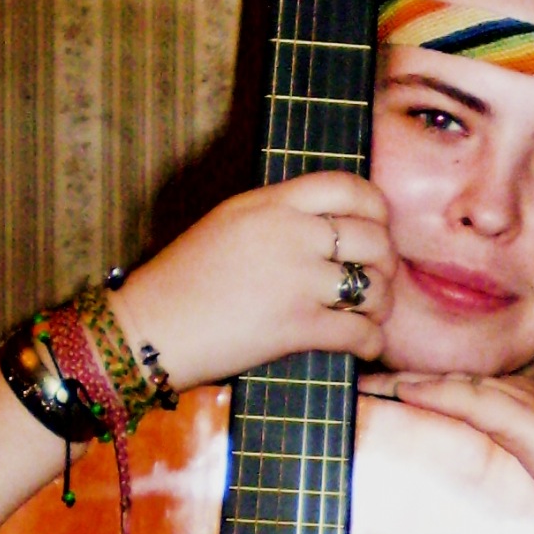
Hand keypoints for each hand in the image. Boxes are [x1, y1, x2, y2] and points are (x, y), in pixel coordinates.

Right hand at [114, 173, 396, 389]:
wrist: (150, 328)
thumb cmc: (181, 281)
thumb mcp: (227, 223)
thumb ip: (276, 217)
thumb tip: (326, 229)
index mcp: (270, 203)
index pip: (347, 186)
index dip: (376, 208)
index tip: (378, 226)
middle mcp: (290, 234)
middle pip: (372, 237)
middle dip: (384, 263)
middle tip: (377, 280)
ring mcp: (296, 280)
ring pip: (373, 286)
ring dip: (381, 305)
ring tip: (371, 315)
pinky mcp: (297, 326)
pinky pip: (359, 332)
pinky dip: (370, 342)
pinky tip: (365, 346)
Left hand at [359, 368, 533, 533]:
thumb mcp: (519, 484)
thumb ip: (485, 478)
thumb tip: (444, 501)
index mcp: (514, 407)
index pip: (451, 389)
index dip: (406, 386)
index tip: (364, 391)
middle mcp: (518, 395)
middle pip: (445, 378)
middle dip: (397, 375)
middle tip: (349, 375)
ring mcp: (527, 404)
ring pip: (455, 383)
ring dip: (407, 380)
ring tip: (362, 381)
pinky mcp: (532, 422)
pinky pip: (474, 401)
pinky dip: (437, 394)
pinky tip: (405, 392)